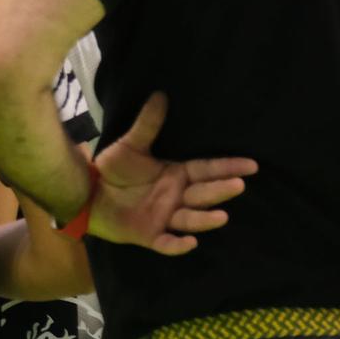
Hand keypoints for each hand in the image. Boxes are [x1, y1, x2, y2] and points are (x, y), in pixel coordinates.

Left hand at [90, 92, 257, 255]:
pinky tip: (190, 242)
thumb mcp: (130, 145)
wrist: (88, 193)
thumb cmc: (113, 170)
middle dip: (221, 190)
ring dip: (206, 219)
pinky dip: (178, 245)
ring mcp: (165, 217)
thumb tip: (159, 94)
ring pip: (191, 219)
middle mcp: (177, 197)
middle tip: (239, 185)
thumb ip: (147, 124)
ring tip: (222, 216)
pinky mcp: (150, 235)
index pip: (207, 170)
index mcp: (177, 175)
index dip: (228, 167)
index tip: (251, 165)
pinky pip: (167, 243)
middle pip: (204, 194)